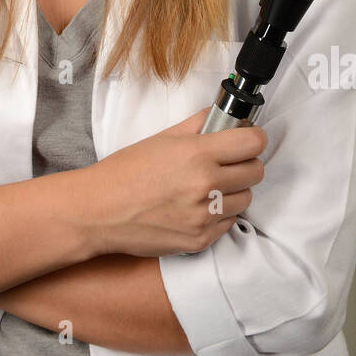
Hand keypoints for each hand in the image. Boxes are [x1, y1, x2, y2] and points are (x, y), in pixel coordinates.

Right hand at [82, 110, 266, 257]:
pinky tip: (198, 206)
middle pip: (255, 172)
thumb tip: (221, 115)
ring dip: (234, 191)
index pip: (252, 142)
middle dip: (245, 163)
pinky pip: (228, 223)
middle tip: (228, 162)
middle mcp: (206, 186)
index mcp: (197, 155)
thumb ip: (197, 124)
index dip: (253, 137)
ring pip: (245, 199)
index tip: (248, 138)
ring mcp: (204, 217)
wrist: (99, 211)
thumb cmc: (125, 172)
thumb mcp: (162, 139)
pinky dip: (219, 214)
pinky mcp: (200, 240)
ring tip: (210, 187)